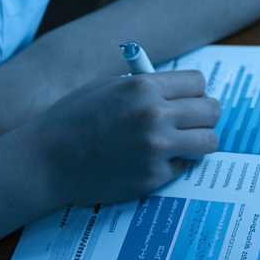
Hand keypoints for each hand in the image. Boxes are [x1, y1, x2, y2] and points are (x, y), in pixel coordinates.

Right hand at [29, 70, 220, 206]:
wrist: (48, 159)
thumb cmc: (74, 119)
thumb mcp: (109, 87)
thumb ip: (146, 87)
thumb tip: (180, 91)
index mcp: (143, 87)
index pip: (198, 83)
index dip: (194, 91)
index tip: (188, 99)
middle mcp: (154, 115)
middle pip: (211, 110)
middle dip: (204, 115)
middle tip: (191, 121)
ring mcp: (156, 148)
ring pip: (208, 141)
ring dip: (199, 141)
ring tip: (182, 141)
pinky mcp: (154, 177)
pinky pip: (185, 165)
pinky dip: (176, 162)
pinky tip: (155, 159)